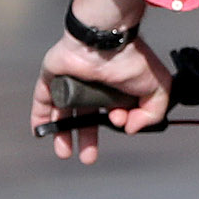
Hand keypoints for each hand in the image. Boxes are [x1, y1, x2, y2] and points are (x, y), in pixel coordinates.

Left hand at [34, 0, 167, 162]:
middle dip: (87, 139)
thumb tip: (131, 128)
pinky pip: (43, 99)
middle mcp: (93, 84)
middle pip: (87, 117)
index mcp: (116, 85)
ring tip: (64, 153)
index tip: (120, 121)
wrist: (105, 40)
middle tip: (87, 158)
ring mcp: (71, 80)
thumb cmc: (131, 57)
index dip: (116, 122)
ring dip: (63, 133)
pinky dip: (41, 116)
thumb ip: (152, 113)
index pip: (113, 111)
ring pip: (64, 112)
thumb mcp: (158, 88)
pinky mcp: (52, 78)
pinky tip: (40, 131)